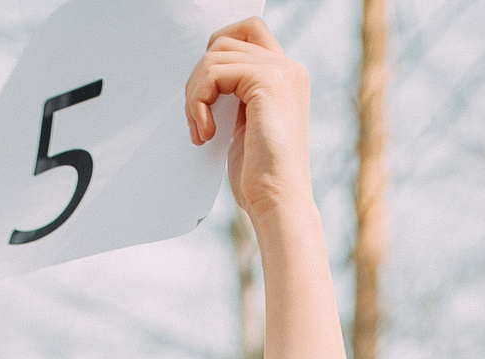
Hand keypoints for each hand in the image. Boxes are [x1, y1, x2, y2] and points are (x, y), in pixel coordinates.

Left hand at [184, 19, 313, 226]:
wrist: (279, 202)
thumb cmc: (260, 176)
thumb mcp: (245, 124)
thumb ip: (235, 93)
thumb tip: (202, 75)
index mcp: (286, 76)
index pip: (248, 30)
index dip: (216, 52)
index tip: (204, 95)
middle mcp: (289, 67)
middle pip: (225, 39)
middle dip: (200, 77)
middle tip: (197, 116)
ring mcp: (281, 72)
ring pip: (214, 56)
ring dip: (195, 95)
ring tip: (201, 132)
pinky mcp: (268, 81)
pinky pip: (213, 74)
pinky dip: (198, 103)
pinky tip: (206, 134)